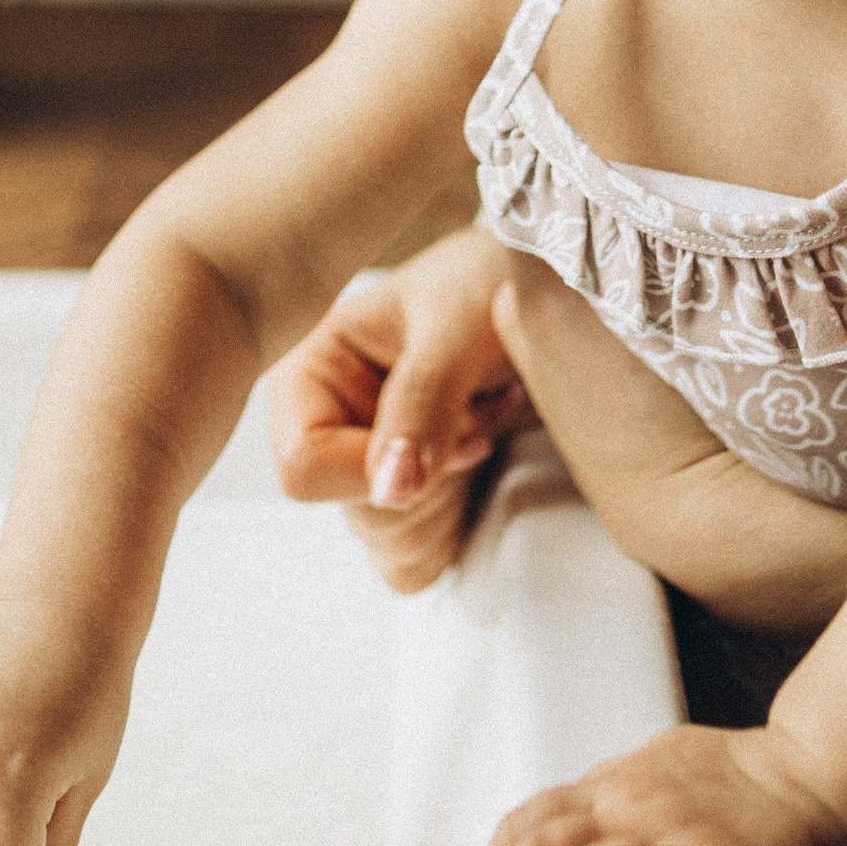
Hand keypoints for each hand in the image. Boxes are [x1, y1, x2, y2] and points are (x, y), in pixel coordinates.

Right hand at [265, 233, 533, 592]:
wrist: (541, 288)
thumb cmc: (488, 283)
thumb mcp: (457, 326)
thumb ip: (421, 401)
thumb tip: (389, 491)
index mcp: (308, 374)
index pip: (306, 468)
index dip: (379, 464)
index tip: (452, 428)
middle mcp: (325, 426)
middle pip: (358, 515)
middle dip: (433, 479)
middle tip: (475, 415)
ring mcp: (363, 469)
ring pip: (388, 545)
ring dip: (453, 497)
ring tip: (478, 425)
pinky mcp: (402, 499)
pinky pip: (414, 562)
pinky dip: (460, 524)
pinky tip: (480, 460)